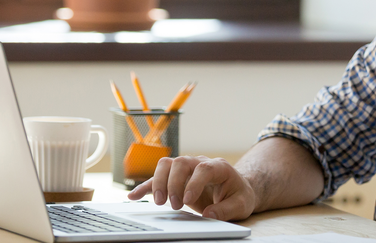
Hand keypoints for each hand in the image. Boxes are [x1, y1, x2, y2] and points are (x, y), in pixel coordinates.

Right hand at [126, 156, 256, 220]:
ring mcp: (187, 169)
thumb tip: (208, 214)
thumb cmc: (239, 195)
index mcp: (218, 167)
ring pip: (167, 165)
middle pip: (181, 162)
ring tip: (160, 203)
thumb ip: (226, 209)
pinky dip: (145, 186)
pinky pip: (158, 178)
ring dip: (159, 182)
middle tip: (174, 205)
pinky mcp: (176, 179)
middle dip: (174, 183)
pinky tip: (133, 196)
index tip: (188, 200)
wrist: (236, 189)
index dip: (193, 182)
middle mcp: (200, 163)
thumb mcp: (241, 204)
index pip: (203, 168)